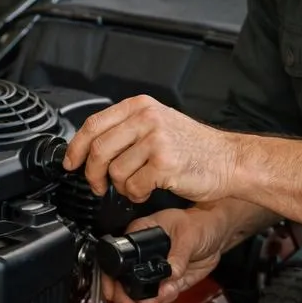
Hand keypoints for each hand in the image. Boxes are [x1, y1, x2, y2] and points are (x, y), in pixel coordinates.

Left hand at [64, 95, 235, 203]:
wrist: (230, 160)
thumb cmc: (196, 147)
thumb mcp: (159, 123)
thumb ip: (127, 128)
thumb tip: (90, 147)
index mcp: (141, 106)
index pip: (93, 124)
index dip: (76, 148)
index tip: (71, 163)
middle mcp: (146, 119)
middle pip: (98, 149)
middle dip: (92, 174)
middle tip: (97, 186)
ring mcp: (156, 140)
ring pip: (114, 171)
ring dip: (121, 187)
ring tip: (137, 185)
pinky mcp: (164, 164)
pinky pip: (133, 186)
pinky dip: (136, 195)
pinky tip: (148, 191)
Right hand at [103, 206, 228, 302]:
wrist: (216, 234)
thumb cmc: (199, 224)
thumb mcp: (188, 234)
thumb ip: (179, 256)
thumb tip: (170, 273)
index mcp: (139, 235)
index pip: (117, 258)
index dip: (111, 278)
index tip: (113, 293)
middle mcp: (142, 254)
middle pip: (122, 281)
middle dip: (124, 298)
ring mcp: (153, 269)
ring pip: (140, 293)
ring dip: (150, 301)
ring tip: (166, 294)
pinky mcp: (166, 281)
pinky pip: (159, 297)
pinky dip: (164, 300)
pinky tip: (172, 292)